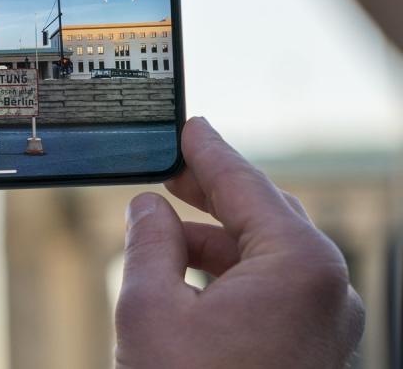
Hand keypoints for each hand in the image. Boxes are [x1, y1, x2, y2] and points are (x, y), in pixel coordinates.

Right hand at [115, 117, 363, 368]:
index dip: (209, 153)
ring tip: (162, 237)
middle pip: (265, 218)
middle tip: (169, 173)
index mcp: (300, 266)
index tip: (189, 128)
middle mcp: (328, 291)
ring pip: (268, 259)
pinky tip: (188, 279)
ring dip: (214, 242)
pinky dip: (231, 276)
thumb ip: (149, 242)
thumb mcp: (151, 308)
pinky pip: (275, 293)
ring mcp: (325, 325)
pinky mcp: (313, 350)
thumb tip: (147, 207)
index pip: (247, 186)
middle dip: (211, 195)